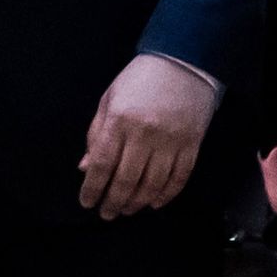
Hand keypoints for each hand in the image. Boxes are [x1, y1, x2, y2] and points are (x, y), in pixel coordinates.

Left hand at [77, 54, 218, 219]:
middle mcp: (144, 133)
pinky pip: (179, 178)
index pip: (102, 164)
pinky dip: (166, 195)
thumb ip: (96, 134)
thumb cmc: (140, 80)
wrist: (183, 62)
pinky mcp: (191, 144)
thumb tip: (85, 168)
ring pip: (152, 184)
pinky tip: (154, 202)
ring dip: (137, 202)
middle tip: (107, 214)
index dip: (93, 188)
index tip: (87, 202)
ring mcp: (170, 141)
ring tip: (127, 210)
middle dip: (113, 202)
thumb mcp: (109, 100)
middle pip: (126, 180)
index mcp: (119, 120)